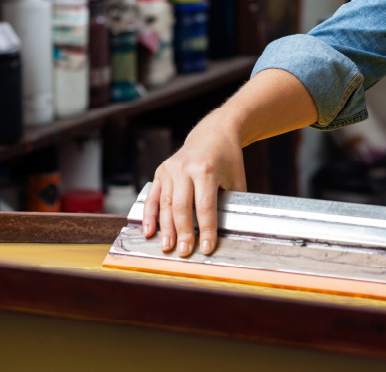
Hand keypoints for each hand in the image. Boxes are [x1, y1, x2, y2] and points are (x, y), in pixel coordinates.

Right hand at [141, 113, 246, 257]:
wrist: (213, 133)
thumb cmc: (228, 158)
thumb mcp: (236, 178)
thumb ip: (231, 202)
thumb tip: (228, 230)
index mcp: (206, 170)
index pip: (205, 206)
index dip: (206, 229)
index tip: (207, 248)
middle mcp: (185, 168)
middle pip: (181, 207)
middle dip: (183, 233)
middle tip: (184, 252)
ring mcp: (170, 169)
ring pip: (165, 204)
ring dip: (165, 228)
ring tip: (167, 247)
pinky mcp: (160, 171)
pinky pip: (152, 196)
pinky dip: (149, 215)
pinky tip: (149, 231)